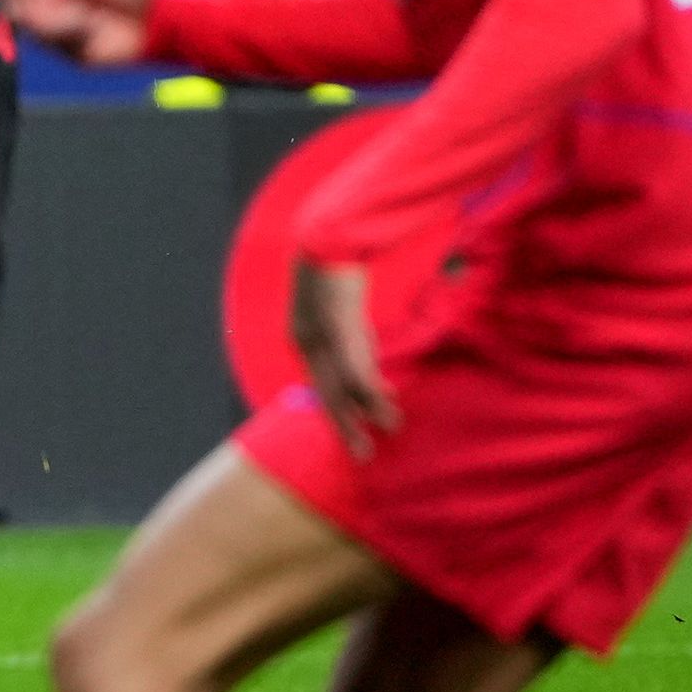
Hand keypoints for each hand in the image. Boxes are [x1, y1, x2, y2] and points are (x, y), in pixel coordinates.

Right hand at [0, 0, 158, 65]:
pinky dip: (75, 33)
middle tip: (34, 8)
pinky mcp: (71, 53)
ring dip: (56, 22)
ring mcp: (58, 32)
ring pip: (38, 29)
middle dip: (21, 10)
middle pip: (17, 9)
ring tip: (86, 17)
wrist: (157, 19)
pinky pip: (61, 43)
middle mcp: (48, 8)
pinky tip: (94, 27)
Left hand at [288, 255, 398, 457]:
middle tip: (363, 454)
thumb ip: (355, 344)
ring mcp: (322, 337)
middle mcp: (307, 342)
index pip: (324, 382)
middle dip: (347, 425)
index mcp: (303, 339)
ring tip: (389, 431)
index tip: (364, 425)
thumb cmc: (336, 273)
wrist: (328, 237)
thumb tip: (372, 374)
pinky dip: (372, 391)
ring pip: (343, 386)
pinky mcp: (339, 328)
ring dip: (366, 413)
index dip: (345, 407)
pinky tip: (386, 407)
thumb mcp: (343, 313)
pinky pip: (356, 367)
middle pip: (328, 392)